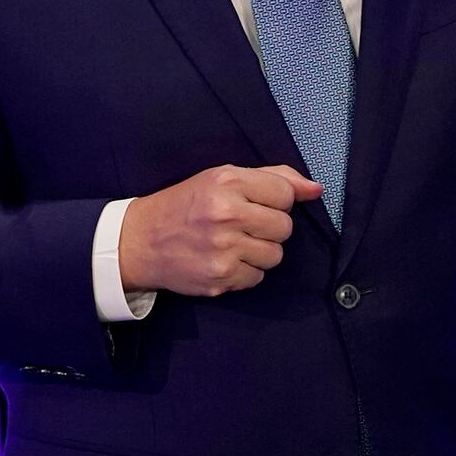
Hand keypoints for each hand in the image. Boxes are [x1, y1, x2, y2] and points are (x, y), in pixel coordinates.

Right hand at [119, 164, 323, 297]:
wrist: (139, 241)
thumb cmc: (187, 205)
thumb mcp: (224, 177)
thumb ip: (274, 178)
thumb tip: (316, 190)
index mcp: (228, 182)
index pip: (285, 193)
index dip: (276, 200)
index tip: (256, 203)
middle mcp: (226, 214)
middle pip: (285, 227)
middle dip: (270, 227)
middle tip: (244, 225)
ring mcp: (222, 249)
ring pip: (276, 255)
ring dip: (261, 251)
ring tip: (234, 243)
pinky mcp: (219, 278)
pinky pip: (257, 277)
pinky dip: (246, 271)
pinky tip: (224, 260)